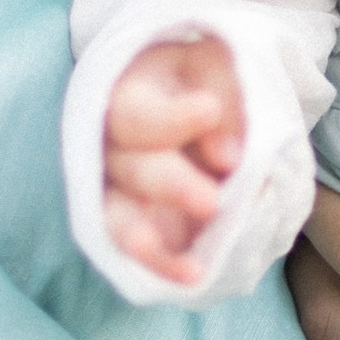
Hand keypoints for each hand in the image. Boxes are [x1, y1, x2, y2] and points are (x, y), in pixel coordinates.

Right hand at [102, 35, 244, 284]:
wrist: (195, 93)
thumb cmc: (203, 77)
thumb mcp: (219, 63)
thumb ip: (224, 93)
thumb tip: (227, 157)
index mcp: (123, 97)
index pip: (134, 114)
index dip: (170, 118)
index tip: (210, 110)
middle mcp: (111, 148)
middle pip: (130, 169)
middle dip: (170, 186)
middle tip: (211, 200)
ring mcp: (119, 190)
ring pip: (119, 219)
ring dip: (150, 244)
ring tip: (188, 266)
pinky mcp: (136, 222)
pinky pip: (139, 248)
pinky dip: (164, 266)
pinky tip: (193, 276)